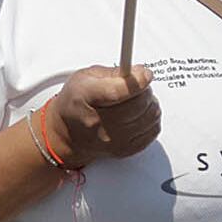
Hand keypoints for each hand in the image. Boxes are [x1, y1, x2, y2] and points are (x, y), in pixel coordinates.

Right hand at [42, 65, 159, 165]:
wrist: (67, 134)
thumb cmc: (76, 102)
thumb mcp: (85, 77)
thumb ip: (114, 72)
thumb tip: (140, 73)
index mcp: (84, 97)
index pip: (117, 91)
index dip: (137, 81)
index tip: (144, 73)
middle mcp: (98, 122)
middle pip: (139, 104)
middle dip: (144, 90)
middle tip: (137, 87)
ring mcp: (112, 139)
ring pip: (151, 116)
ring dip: (149, 104)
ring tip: (137, 101)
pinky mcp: (125, 150)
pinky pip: (153, 130)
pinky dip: (150, 119)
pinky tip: (138, 115)